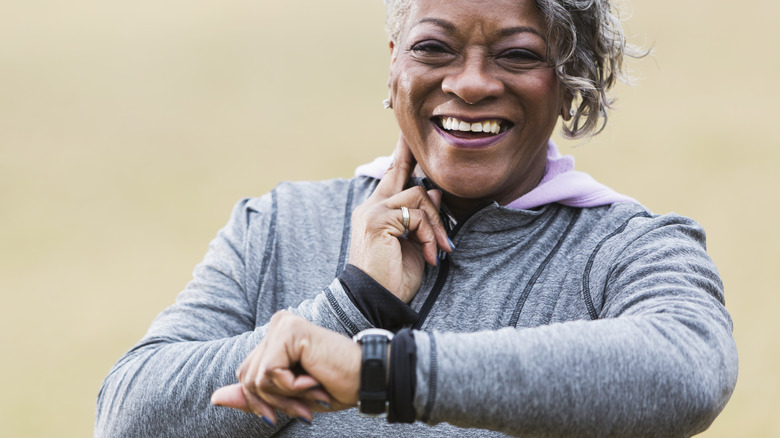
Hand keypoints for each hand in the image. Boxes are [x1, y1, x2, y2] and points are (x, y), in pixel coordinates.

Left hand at [211, 311, 360, 423]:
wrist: (367, 379)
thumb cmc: (334, 386)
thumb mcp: (287, 396)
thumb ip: (253, 395)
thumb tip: (214, 398)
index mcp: (276, 336)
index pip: (245, 375)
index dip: (262, 401)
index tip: (292, 411)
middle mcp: (277, 324)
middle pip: (246, 376)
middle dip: (272, 402)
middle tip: (304, 408)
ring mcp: (282, 325)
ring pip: (256, 377)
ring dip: (284, 397)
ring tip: (312, 393)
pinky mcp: (289, 331)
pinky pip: (269, 373)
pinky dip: (291, 388)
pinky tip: (313, 380)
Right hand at [349, 136, 452, 302]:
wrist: (377, 301)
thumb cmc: (394, 277)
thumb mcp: (413, 244)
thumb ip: (420, 217)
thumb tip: (433, 190)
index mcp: (376, 211)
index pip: (392, 174)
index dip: (403, 154)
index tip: (408, 134)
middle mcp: (371, 206)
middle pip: (403, 173)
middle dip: (418, 169)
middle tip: (431, 198)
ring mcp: (373, 211)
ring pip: (418, 196)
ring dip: (435, 224)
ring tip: (438, 249)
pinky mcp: (379, 220)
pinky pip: (417, 215)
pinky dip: (429, 235)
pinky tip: (429, 255)